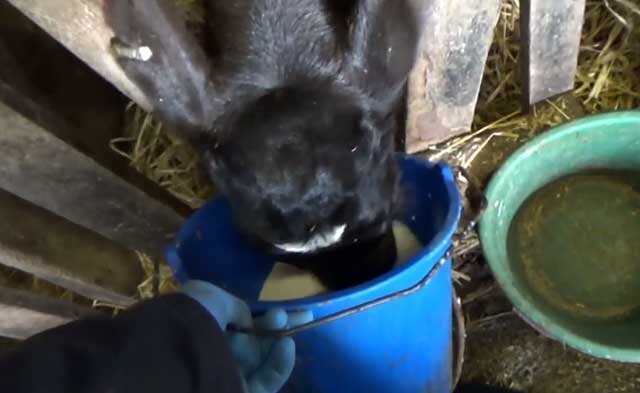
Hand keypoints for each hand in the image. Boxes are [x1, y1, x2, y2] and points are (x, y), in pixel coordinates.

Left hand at [181, 280, 311, 392]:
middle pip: (251, 343)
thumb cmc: (189, 321)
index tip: (277, 308)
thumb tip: (247, 320)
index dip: (256, 317)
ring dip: (276, 342)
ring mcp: (228, 377)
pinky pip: (267, 381)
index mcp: (199, 333)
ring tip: (285, 325)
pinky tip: (287, 344)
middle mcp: (213, 356)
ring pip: (261, 361)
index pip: (234, 326)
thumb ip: (234, 306)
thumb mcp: (208, 296)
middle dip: (270, 326)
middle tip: (282, 315)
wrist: (176, 357)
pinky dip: (280, 364)